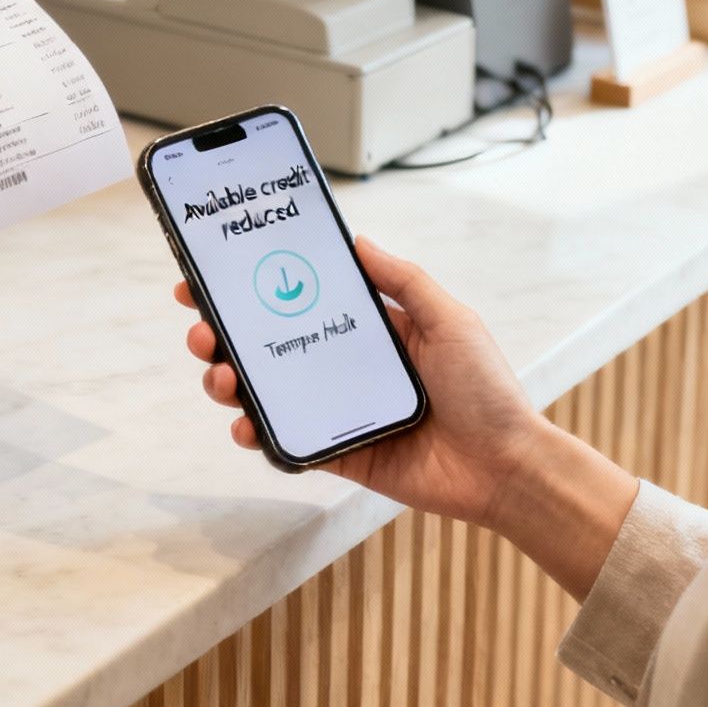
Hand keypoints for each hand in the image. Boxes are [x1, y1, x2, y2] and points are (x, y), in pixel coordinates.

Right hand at [176, 237, 551, 526]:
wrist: (506, 467)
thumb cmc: (487, 390)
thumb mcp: (450, 320)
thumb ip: (403, 281)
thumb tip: (357, 240)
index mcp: (370, 331)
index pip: (300, 301)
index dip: (255, 288)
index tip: (212, 276)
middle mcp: (347, 369)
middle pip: (270, 346)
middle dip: (224, 336)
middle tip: (201, 329)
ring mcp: (338, 412)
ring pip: (267, 392)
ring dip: (230, 381)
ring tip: (219, 377)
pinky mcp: (339, 454)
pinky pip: (286, 442)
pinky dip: (256, 433)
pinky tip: (243, 423)